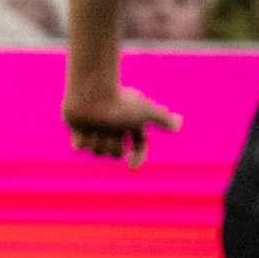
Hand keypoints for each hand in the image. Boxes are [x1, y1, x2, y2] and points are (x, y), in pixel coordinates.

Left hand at [62, 85, 183, 168]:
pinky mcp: (79, 129)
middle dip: (112, 144)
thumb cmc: (119, 101)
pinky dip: (82, 138)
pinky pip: (80, 146)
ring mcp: (97, 129)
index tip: (132, 166)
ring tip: (94, 125)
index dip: (138, 157)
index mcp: (131, 124)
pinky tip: (82, 127)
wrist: (92, 91)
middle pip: (115, 153)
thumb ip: (163, 118)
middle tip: (109, 128)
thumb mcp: (144, 111)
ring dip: (97, 140)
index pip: (138, 147)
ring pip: (97, 152)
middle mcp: (115, 127)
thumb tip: (179, 124)